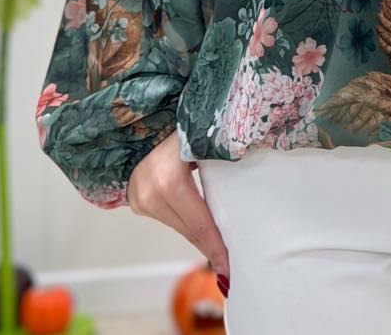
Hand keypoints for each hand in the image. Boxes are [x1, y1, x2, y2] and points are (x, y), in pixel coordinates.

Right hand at [128, 130, 229, 285]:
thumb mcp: (204, 140)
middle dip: (210, 248)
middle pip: (188, 230)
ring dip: (199, 236)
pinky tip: (202, 229)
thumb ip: (224, 157)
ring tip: (220, 253)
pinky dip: (185, 221)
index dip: (216, 247)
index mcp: (170, 179)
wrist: (141, 120)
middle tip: (229, 269)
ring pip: (178, 226)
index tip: (229, 268)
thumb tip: (256, 176)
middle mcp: (150, 193)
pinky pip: (168, 217)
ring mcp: (139, 199)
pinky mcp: (135, 201)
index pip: (200, 223)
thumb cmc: (181, 123)